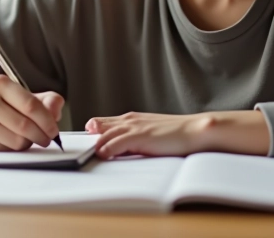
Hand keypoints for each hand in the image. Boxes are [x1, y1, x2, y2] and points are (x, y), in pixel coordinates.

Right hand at [0, 75, 63, 150]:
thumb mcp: (16, 95)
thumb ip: (42, 100)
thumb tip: (57, 107)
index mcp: (0, 84)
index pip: (31, 105)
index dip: (48, 121)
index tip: (54, 130)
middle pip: (25, 125)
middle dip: (42, 135)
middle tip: (47, 139)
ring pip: (16, 141)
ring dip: (27, 143)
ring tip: (27, 139)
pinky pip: (3, 150)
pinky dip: (12, 149)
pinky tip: (10, 141)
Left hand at [86, 110, 270, 158]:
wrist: (195, 130)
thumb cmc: (178, 134)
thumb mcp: (152, 132)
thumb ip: (137, 137)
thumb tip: (122, 147)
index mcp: (134, 118)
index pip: (107, 123)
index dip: (95, 130)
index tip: (85, 136)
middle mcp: (131, 120)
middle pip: (102, 126)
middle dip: (90, 136)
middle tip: (78, 145)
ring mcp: (135, 127)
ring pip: (106, 135)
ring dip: (96, 145)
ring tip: (86, 154)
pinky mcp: (140, 136)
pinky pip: (116, 143)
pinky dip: (107, 149)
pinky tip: (102, 154)